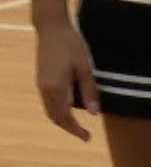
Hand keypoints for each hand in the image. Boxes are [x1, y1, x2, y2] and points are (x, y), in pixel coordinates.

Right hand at [36, 23, 97, 140]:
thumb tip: (94, 113)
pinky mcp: (41, 79)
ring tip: (78, 125)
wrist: (52, 28)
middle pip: (55, 117)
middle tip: (85, 134)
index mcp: (56, 87)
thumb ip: (89, 90)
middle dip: (69, 128)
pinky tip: (70, 109)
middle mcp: (45, 89)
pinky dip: (58, 110)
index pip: (65, 117)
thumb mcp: (86, 67)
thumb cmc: (72, 44)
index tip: (87, 138)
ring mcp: (40, 84)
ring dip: (63, 120)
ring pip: (50, 110)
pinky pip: (48, 102)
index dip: (75, 130)